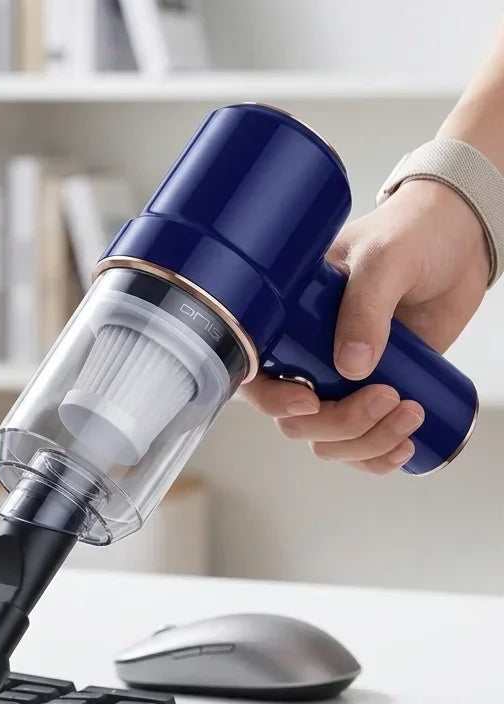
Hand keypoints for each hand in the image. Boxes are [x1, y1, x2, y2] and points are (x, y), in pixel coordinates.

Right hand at [242, 178, 488, 473]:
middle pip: (298, 422)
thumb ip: (364, 307)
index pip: (257, 378)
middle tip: (386, 395)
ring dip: (367, 442)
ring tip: (410, 413)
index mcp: (288, 325)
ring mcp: (342, 383)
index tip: (311, 400)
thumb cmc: (410, 233)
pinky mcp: (377, 395)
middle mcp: (307, 360)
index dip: (275, 401)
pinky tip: (405, 445)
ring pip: (330, 442)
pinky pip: (363, 445)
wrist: (460, 239)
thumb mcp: (383, 258)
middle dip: (342, 423)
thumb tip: (351, 367)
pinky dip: (380, 456)